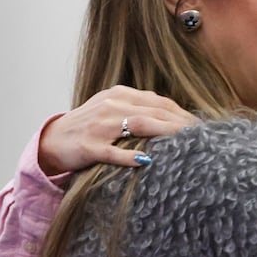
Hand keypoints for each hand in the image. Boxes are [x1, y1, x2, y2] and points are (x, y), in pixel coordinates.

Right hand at [36, 85, 197, 174]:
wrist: (52, 140)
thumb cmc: (89, 127)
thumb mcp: (113, 109)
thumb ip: (140, 109)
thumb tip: (175, 116)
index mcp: (120, 95)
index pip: (159, 102)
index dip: (182, 113)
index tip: (202, 124)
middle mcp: (111, 105)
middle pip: (154, 112)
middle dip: (181, 123)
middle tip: (204, 135)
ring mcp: (100, 126)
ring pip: (139, 125)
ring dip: (165, 133)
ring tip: (187, 141)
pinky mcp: (89, 146)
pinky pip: (112, 152)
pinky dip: (129, 156)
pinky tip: (146, 161)